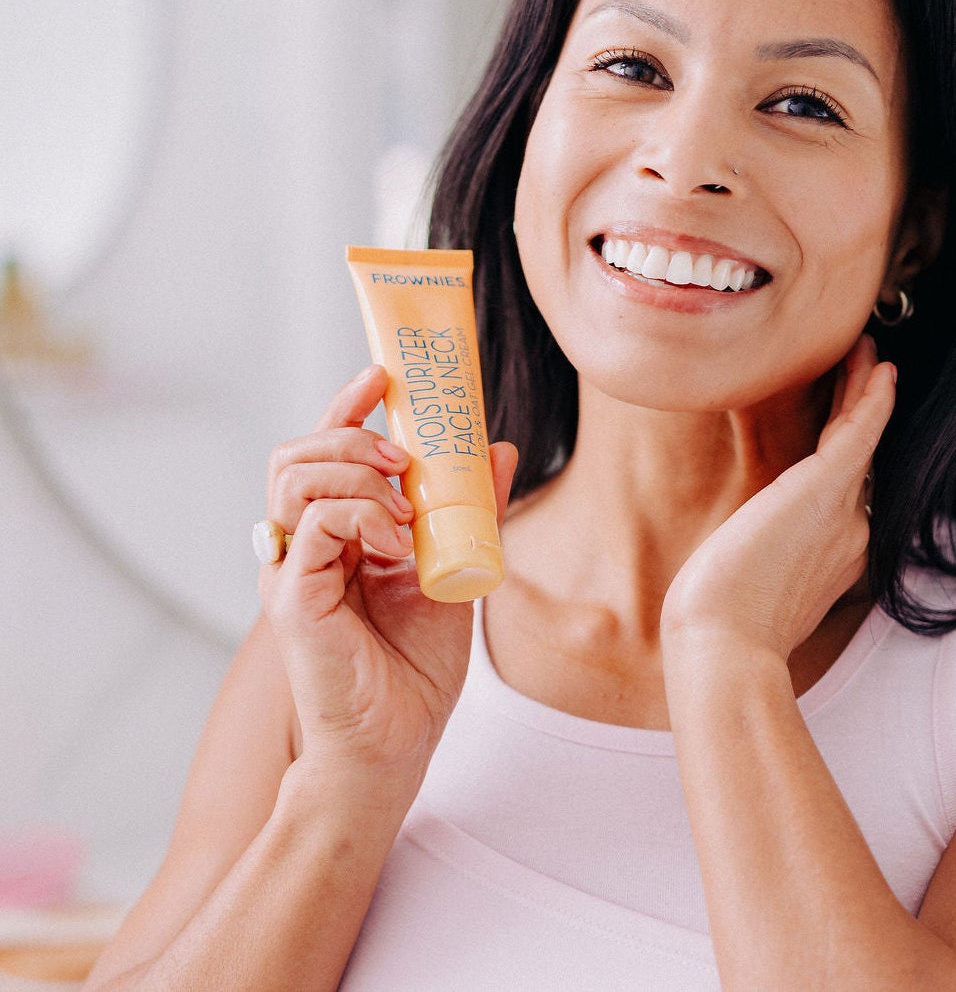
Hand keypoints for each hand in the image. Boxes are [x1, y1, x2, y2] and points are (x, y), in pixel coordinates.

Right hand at [259, 364, 517, 792]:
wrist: (396, 744)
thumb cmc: (415, 669)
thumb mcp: (457, 571)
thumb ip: (471, 512)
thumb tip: (500, 449)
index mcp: (337, 535)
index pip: (325, 452)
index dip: (346, 406)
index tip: (381, 374)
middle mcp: (304, 546)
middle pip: (296, 453)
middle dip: (349, 432)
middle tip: (401, 454)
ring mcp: (292, 570)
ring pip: (295, 476)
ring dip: (355, 468)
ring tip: (403, 502)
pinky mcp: (291, 598)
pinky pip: (311, 523)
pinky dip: (358, 514)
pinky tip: (395, 540)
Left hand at [660, 334, 895, 664]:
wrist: (723, 648)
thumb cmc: (718, 627)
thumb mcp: (744, 585)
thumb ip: (758, 559)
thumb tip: (741, 546)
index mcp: (831, 556)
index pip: (840, 490)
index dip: (843, 448)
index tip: (842, 417)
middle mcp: (848, 532)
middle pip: (857, 456)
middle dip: (861, 409)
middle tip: (869, 368)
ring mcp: (843, 512)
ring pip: (861, 436)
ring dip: (866, 390)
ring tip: (867, 352)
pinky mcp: (826, 490)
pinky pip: (859, 431)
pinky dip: (871, 399)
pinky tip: (878, 368)